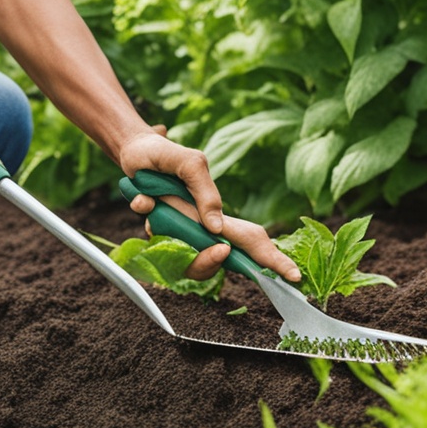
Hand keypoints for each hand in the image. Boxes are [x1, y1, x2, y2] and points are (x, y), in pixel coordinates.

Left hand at [118, 129, 301, 283]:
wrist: (133, 151)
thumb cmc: (166, 155)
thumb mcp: (191, 164)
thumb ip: (206, 194)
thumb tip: (216, 229)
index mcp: (219, 212)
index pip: (252, 240)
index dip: (273, 261)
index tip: (293, 276)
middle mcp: (203, 227)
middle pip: (217, 260)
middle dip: (208, 261)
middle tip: (212, 251)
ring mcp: (180, 231)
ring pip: (183, 256)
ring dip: (167, 229)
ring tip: (153, 200)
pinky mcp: (157, 229)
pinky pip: (151, 235)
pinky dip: (146, 210)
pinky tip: (141, 196)